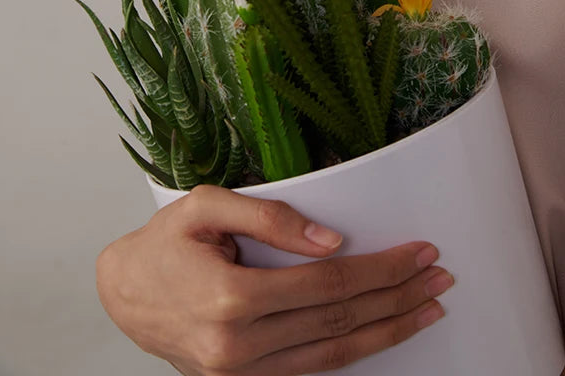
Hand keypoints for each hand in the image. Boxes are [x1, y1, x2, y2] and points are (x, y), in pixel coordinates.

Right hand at [95, 184, 451, 374]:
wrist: (124, 294)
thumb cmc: (165, 244)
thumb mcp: (205, 206)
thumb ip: (269, 217)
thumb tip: (333, 240)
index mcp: (230, 297)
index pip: (327, 283)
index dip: (379, 268)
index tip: (419, 252)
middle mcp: (237, 346)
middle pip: (339, 320)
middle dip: (397, 298)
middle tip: (439, 277)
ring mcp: (240, 374)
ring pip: (333, 355)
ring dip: (387, 332)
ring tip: (427, 310)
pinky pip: (310, 371)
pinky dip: (352, 354)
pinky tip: (381, 335)